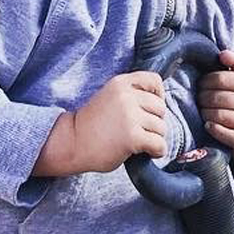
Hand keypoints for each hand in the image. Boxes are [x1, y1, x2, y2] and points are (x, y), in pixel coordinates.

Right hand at [41, 71, 167, 175]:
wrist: (71, 143)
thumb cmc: (91, 125)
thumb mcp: (109, 98)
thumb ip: (129, 96)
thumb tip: (160, 103)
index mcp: (120, 83)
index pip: (154, 80)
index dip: (158, 95)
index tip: (150, 109)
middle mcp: (126, 96)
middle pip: (161, 107)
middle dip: (155, 122)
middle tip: (141, 131)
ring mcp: (130, 116)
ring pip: (162, 128)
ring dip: (154, 138)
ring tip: (140, 143)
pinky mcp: (132, 137)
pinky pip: (159, 144)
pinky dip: (157, 151)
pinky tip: (148, 153)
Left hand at [199, 47, 233, 154]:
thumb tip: (222, 54)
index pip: (220, 79)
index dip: (205, 81)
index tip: (201, 84)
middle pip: (217, 98)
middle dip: (202, 98)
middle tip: (199, 99)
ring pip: (219, 116)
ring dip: (205, 113)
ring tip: (203, 110)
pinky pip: (227, 136)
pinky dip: (214, 130)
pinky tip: (208, 125)